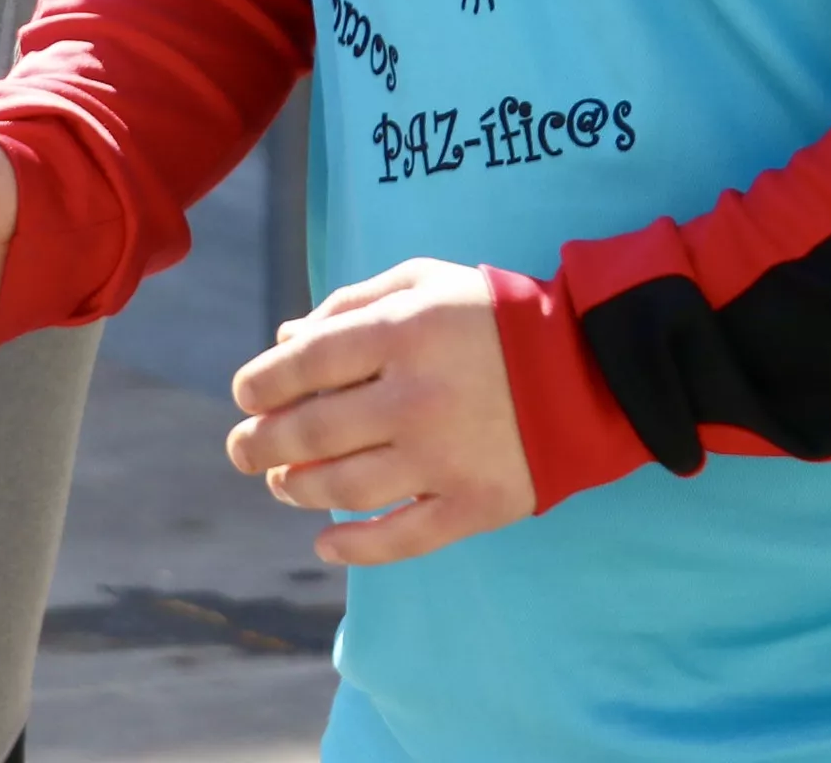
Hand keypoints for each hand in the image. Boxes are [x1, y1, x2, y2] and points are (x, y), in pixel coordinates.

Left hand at [225, 259, 538, 567]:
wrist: (590, 368)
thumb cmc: (495, 316)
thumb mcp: (424, 281)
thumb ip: (350, 304)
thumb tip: (285, 339)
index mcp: (402, 332)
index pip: (304, 363)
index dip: (261, 383)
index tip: (243, 396)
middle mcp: (416, 397)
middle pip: (314, 431)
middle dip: (261, 444)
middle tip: (240, 450)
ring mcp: (445, 457)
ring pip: (346, 486)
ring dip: (298, 490)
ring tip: (279, 485)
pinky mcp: (475, 503)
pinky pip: (404, 537)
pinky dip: (357, 548)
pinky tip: (324, 544)